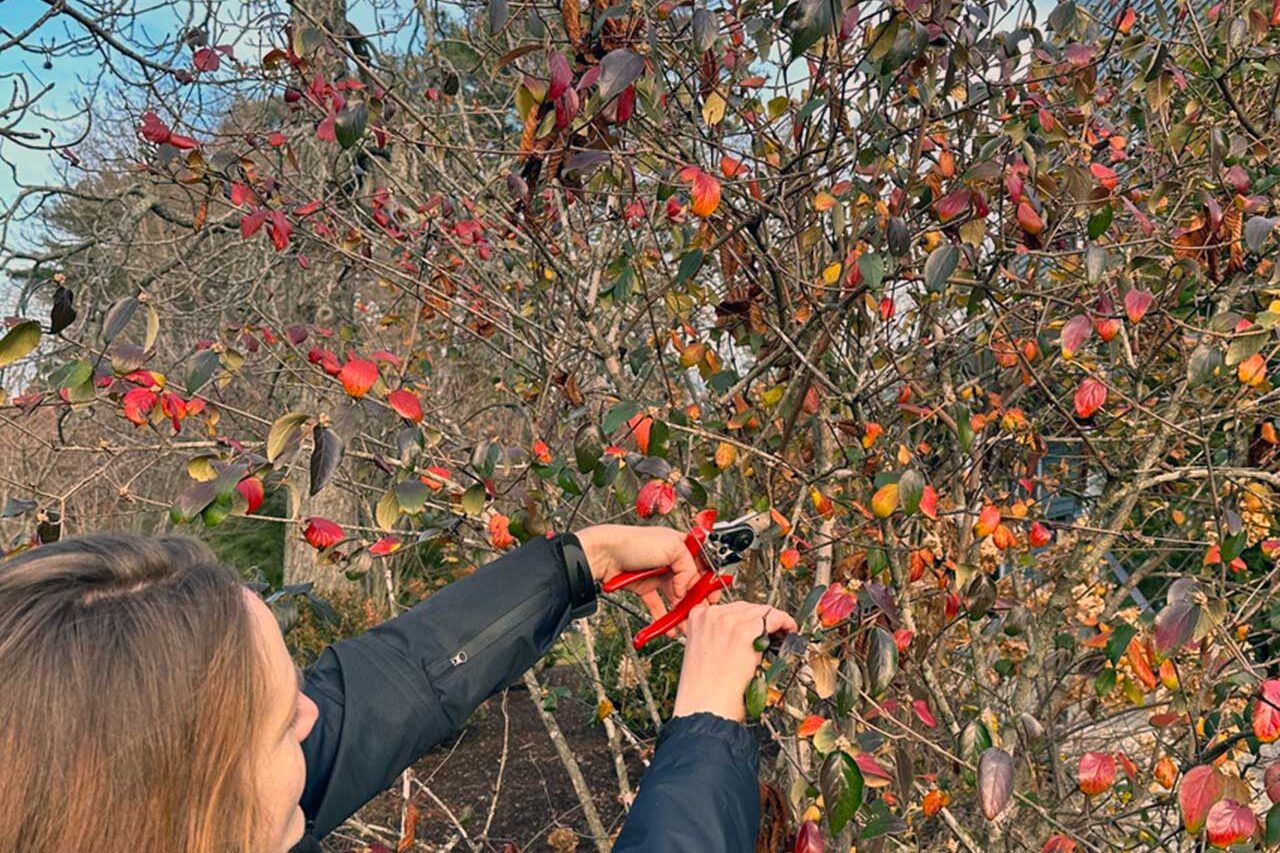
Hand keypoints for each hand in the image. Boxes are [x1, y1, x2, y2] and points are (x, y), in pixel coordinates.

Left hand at [574, 524, 710, 631]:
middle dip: (697, 601)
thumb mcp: (672, 547)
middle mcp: (671, 560)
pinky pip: (659, 605)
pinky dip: (665, 618)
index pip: (703, 565)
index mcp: (681, 545)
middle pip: (691, 584)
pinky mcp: (645, 588)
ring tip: (686, 626)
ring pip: (676, 598)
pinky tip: (670, 628)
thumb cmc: (633, 542)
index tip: (713, 597)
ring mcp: (658, 574)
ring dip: (682, 613)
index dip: (709, 582)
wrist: (603, 554)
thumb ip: (688, 567)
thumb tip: (686, 588)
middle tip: (700, 614)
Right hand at [671, 601, 796, 722]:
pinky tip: (789, 632)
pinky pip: (775, 618)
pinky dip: (786, 623)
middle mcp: (713, 616)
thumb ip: (716, 638)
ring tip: (782, 634)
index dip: (746, 618)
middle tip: (772, 633)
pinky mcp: (746, 632)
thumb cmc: (702, 690)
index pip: (730, 608)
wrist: (704, 706)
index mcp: (698, 618)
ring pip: (762, 610)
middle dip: (761, 619)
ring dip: (774, 621)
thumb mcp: (701, 653)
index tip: (755, 625)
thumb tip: (737, 638)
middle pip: (747, 607)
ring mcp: (729, 622)